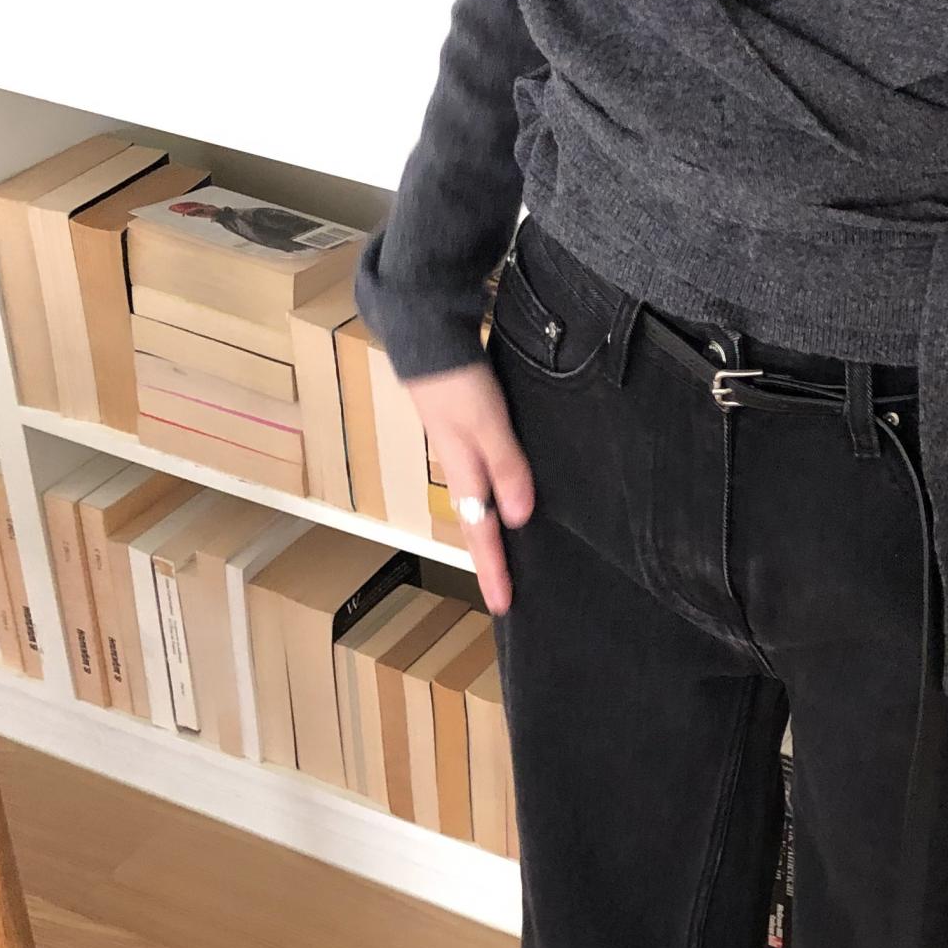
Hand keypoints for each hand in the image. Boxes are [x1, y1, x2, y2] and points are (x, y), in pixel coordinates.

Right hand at [402, 362, 532, 614]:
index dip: (492, 570)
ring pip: (478, 507)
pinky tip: (509, 504)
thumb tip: (518, 518)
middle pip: (476, 527)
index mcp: (464, 474)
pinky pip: (482, 483)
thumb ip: (505, 466)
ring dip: (490, 537)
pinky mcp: (468, 435)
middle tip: (503, 596)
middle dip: (489, 563)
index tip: (503, 606)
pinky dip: (493, 504)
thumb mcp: (487, 423)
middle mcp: (462, 471)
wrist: (429, 341)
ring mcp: (462, 453)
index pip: (480, 534)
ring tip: (507, 562)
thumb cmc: (456, 382)